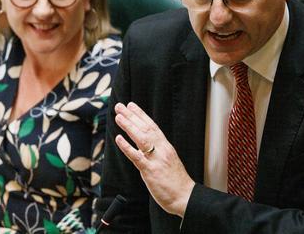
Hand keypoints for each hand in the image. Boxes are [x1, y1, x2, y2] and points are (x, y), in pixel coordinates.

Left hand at [114, 102, 194, 217]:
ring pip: (141, 138)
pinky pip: (136, 157)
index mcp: (166, 147)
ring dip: (129, 126)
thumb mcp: (169, 161)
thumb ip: (158, 152)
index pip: (153, 126)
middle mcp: (162, 150)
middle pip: (146, 128)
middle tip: (120, 106)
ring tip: (118, 117)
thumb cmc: (176, 182)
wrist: (186, 197)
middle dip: (132, 116)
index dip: (141, 115)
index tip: (132, 105)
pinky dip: (127, 147)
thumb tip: (144, 146)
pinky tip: (119, 138)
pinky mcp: (150, 171)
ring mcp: (156, 160)